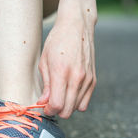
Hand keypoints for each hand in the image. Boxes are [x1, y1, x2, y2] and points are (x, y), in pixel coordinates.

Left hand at [37, 0, 96, 118]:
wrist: (77, 26)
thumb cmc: (57, 42)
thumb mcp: (44, 62)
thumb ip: (46, 85)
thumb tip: (43, 103)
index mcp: (61, 72)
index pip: (56, 105)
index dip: (48, 110)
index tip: (44, 106)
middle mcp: (76, 78)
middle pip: (67, 111)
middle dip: (56, 110)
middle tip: (50, 102)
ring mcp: (87, 80)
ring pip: (76, 109)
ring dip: (66, 106)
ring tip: (60, 94)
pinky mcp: (93, 80)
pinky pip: (85, 103)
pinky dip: (76, 102)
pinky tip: (69, 93)